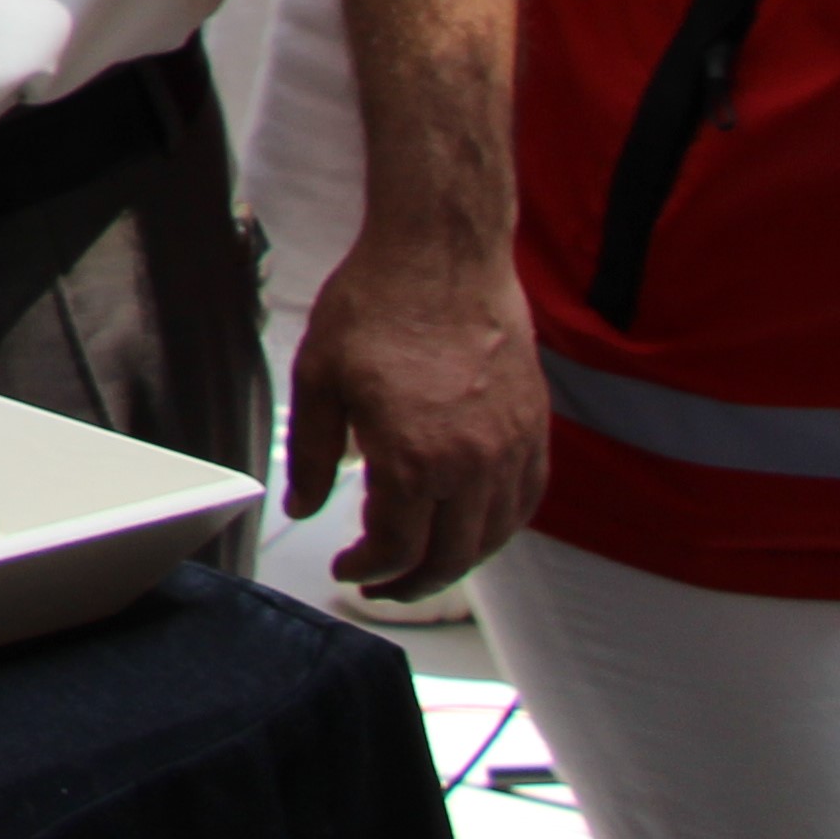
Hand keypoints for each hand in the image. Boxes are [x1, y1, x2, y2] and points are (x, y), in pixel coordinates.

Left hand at [286, 231, 548, 599]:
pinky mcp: (535, 430)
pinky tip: (472, 528)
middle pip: (450, 557)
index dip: (368, 570)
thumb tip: (304, 507)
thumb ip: (313, 455)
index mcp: (413, 458)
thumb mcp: (319, 378)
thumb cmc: (377, 306)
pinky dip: (498, 528)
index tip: (347, 569)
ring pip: (493, 537)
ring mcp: (511, 449)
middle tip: (380, 585)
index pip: (396, 548)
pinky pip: (524, 501)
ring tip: (422, 565)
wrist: (443, 256)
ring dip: (457, 563)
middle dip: (410, 583)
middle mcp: (472, 465)